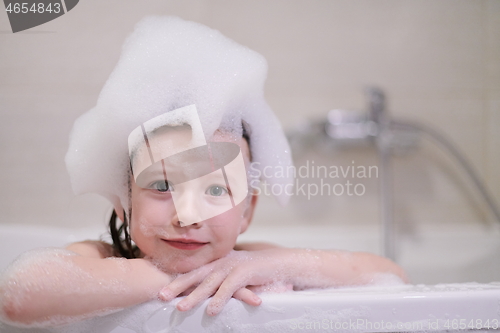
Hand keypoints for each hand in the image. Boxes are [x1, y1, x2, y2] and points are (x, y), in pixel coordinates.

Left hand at [158, 249, 292, 314]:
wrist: (279, 263)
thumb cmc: (256, 271)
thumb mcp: (234, 273)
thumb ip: (219, 280)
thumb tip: (204, 294)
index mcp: (217, 261)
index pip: (193, 270)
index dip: (177, 279)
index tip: (161, 288)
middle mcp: (222, 261)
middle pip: (195, 274)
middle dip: (177, 285)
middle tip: (161, 296)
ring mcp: (233, 265)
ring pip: (209, 282)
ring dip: (194, 295)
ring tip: (180, 307)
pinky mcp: (245, 272)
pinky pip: (229, 287)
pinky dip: (219, 299)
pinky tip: (211, 310)